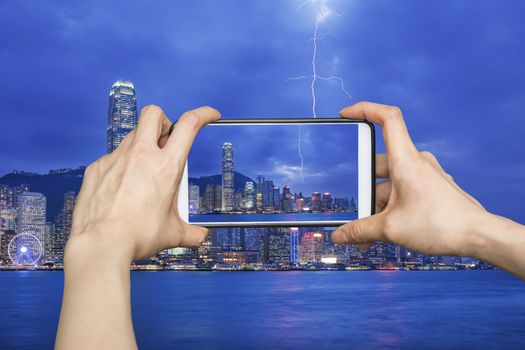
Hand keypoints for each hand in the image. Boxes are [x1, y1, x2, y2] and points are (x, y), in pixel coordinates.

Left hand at [66, 105, 220, 262]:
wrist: (100, 245)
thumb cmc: (137, 237)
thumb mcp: (172, 233)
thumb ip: (191, 232)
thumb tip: (200, 236)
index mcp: (166, 167)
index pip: (189, 125)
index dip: (203, 114)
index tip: (210, 115)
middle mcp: (141, 156)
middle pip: (154, 114)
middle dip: (164, 120)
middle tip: (166, 141)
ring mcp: (116, 159)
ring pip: (132, 135)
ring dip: (143, 145)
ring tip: (144, 173)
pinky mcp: (97, 168)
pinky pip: (113, 158)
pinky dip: (122, 166)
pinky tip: (122, 189)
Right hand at [332, 102, 487, 257]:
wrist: (477, 236)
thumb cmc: (441, 225)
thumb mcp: (390, 229)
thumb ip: (360, 231)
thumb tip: (340, 235)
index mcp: (406, 161)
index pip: (387, 118)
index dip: (365, 109)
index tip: (346, 114)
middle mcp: (416, 162)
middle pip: (379, 165)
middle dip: (364, 191)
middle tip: (358, 214)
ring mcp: (425, 175)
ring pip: (390, 183)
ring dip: (377, 205)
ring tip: (371, 234)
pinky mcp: (431, 188)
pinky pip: (403, 191)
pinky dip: (391, 207)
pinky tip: (388, 229)